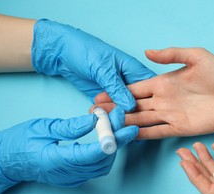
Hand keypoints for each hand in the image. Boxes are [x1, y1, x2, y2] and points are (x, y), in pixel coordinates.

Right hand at [0, 107, 137, 193]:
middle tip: (122, 117)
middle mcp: (67, 174)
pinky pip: (95, 168)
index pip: (93, 154)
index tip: (128, 127)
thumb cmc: (18, 143)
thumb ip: (70, 126)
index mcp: (57, 161)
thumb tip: (94, 121)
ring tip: (116, 124)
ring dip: (113, 146)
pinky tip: (106, 137)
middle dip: (117, 139)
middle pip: (102, 160)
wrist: (3, 163)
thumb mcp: (43, 128)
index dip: (114, 140)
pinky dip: (104, 153)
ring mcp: (70, 179)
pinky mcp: (72, 178)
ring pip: (102, 166)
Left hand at [31, 19, 155, 110]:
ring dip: (115, 116)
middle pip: (138, 103)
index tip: (146, 116)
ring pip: (123, 110)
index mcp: (134, 70)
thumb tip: (132, 106)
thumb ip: (117, 87)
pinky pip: (109, 111)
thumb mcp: (103, 69)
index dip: (152, 102)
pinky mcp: (104, 99)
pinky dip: (104, 116)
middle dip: (131, 114)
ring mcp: (116, 92)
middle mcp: (129, 83)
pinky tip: (98, 118)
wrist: (61, 52)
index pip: (150, 89)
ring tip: (104, 119)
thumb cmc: (85, 51)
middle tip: (121, 122)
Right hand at [93, 48, 213, 138]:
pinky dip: (143, 134)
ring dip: (124, 122)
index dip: (117, 93)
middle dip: (114, 110)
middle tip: (94, 114)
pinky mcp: (181, 128)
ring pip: (141, 120)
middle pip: (133, 106)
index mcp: (164, 83)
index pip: (135, 89)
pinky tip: (128, 135)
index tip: (99, 97)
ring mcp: (171, 115)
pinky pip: (158, 132)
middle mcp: (164, 100)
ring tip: (105, 125)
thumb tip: (146, 51)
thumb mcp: (196, 56)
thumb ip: (171, 54)